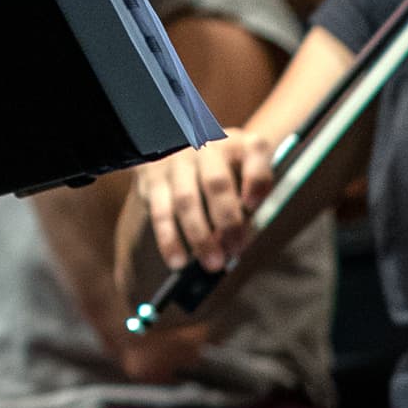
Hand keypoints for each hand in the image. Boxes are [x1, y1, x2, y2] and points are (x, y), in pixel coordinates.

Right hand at [131, 128, 276, 306]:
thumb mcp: (243, 171)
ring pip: (186, 201)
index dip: (256, 180)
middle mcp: (205, 146)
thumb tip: (239, 241)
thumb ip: (249, 202)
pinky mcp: (152, 178)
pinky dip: (169, 239)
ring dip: (200, 236)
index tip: (252, 206)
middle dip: (227, 222)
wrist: (177, 146)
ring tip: (212, 263)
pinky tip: (178, 260)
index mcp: (237, 143)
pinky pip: (160, 213)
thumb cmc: (221, 170)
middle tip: (234, 250)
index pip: (254, 152)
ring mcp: (175, 160)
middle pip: (217, 183)